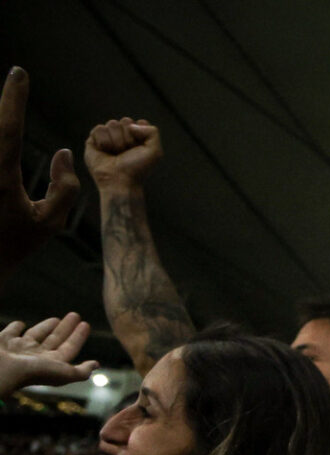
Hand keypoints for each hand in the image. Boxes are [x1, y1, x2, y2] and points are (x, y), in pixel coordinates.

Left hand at [0, 68, 78, 274]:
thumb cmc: (11, 247)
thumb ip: (65, 188)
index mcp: (0, 174)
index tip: (18, 73)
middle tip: (13, 82)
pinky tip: (3, 146)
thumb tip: (62, 154)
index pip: (8, 124)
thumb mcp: (48, 224)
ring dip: (1, 128)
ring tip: (9, 109)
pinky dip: (0, 145)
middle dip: (3, 106)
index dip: (14, 96)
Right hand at [0, 313, 97, 394]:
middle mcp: (35, 357)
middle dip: (66, 328)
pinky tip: (21, 323)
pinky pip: (12, 332)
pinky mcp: (2, 342)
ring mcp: (18, 349)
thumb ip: (80, 371)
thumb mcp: (63, 373)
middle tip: (75, 315)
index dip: (78, 337)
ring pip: (36, 335)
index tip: (86, 324)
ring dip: (46, 327)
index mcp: (50, 364)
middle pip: (55, 340)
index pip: (69, 347)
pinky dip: (17, 327)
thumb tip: (96, 365)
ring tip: (56, 319)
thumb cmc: (32, 372)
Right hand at [84, 118, 161, 191]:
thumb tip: (131, 125)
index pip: (139, 123)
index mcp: (138, 138)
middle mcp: (123, 136)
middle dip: (128, 138)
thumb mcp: (155, 151)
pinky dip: (104, 141)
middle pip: (125, 121)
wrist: (120, 181)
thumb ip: (152, 132)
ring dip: (117, 141)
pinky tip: (105, 152)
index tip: (139, 149)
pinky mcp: (94, 140)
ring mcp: (108, 137)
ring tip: (116, 154)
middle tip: (127, 153)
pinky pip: (99, 129)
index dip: (140, 135)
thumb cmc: (137, 169)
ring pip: (112, 124)